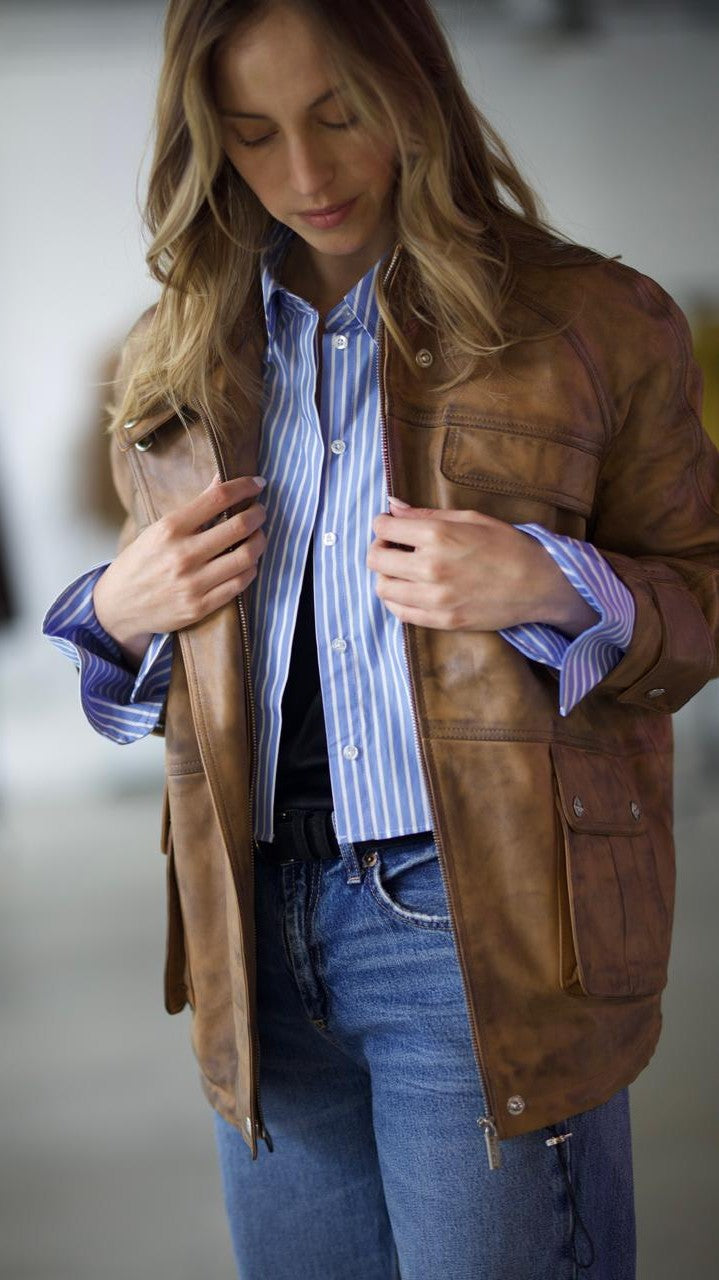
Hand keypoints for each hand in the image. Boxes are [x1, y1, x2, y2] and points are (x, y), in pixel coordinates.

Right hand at [93, 475, 266, 666]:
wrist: (118, 607)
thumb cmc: (139, 563)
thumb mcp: (157, 530)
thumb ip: (192, 509)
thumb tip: (219, 480)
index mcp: (169, 529)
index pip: (217, 498)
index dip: (244, 487)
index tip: (257, 483)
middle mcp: (183, 555)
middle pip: (239, 526)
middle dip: (258, 514)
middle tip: (260, 511)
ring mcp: (193, 583)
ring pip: (246, 556)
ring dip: (260, 541)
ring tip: (258, 535)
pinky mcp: (200, 606)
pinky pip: (240, 584)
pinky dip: (251, 569)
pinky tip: (248, 562)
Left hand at [366, 497, 598, 634]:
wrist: (538, 583)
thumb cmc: (507, 545)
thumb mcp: (469, 518)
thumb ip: (425, 514)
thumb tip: (393, 506)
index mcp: (436, 535)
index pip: (383, 527)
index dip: (383, 524)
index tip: (391, 526)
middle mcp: (430, 567)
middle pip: (375, 559)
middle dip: (380, 548)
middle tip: (395, 547)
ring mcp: (435, 598)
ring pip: (382, 589)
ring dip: (386, 576)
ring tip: (403, 571)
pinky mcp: (442, 620)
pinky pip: (400, 613)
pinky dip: (397, 600)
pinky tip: (409, 590)